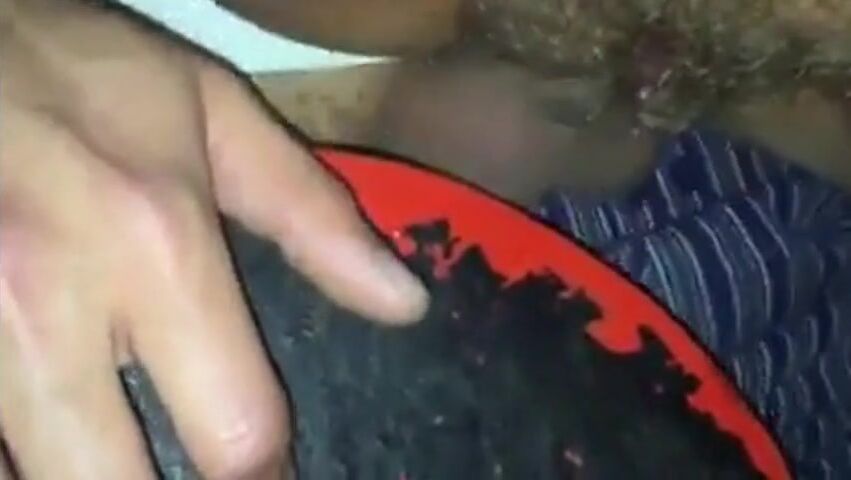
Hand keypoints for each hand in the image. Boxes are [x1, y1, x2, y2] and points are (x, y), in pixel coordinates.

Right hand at [0, 1, 426, 477]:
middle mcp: (48, 307)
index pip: (234, 431)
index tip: (271, 470)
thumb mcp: (215, 116)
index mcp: (155, 248)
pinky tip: (48, 421)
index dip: (267, 474)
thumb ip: (314, 216)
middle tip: (196, 466)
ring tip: (117, 443)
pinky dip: (15, 450)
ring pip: (24, 477)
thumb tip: (403, 304)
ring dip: (80, 472)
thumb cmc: (77, 71)